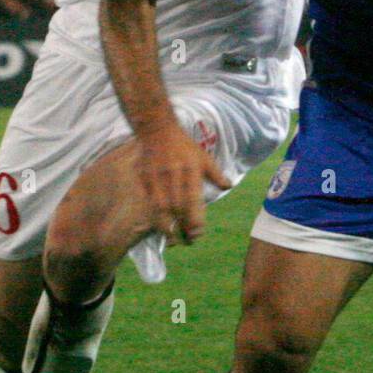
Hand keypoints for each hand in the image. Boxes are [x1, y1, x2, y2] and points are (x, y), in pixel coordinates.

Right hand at [135, 120, 230, 245]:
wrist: (157, 130)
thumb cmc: (184, 146)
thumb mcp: (203, 157)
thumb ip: (215, 174)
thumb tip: (229, 186)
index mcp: (191, 170)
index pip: (193, 199)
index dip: (195, 218)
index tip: (197, 233)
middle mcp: (174, 175)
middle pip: (177, 208)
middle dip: (182, 227)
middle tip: (188, 241)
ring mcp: (157, 178)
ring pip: (161, 208)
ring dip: (167, 227)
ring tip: (173, 241)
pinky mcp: (144, 179)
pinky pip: (148, 203)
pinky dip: (154, 217)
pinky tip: (160, 227)